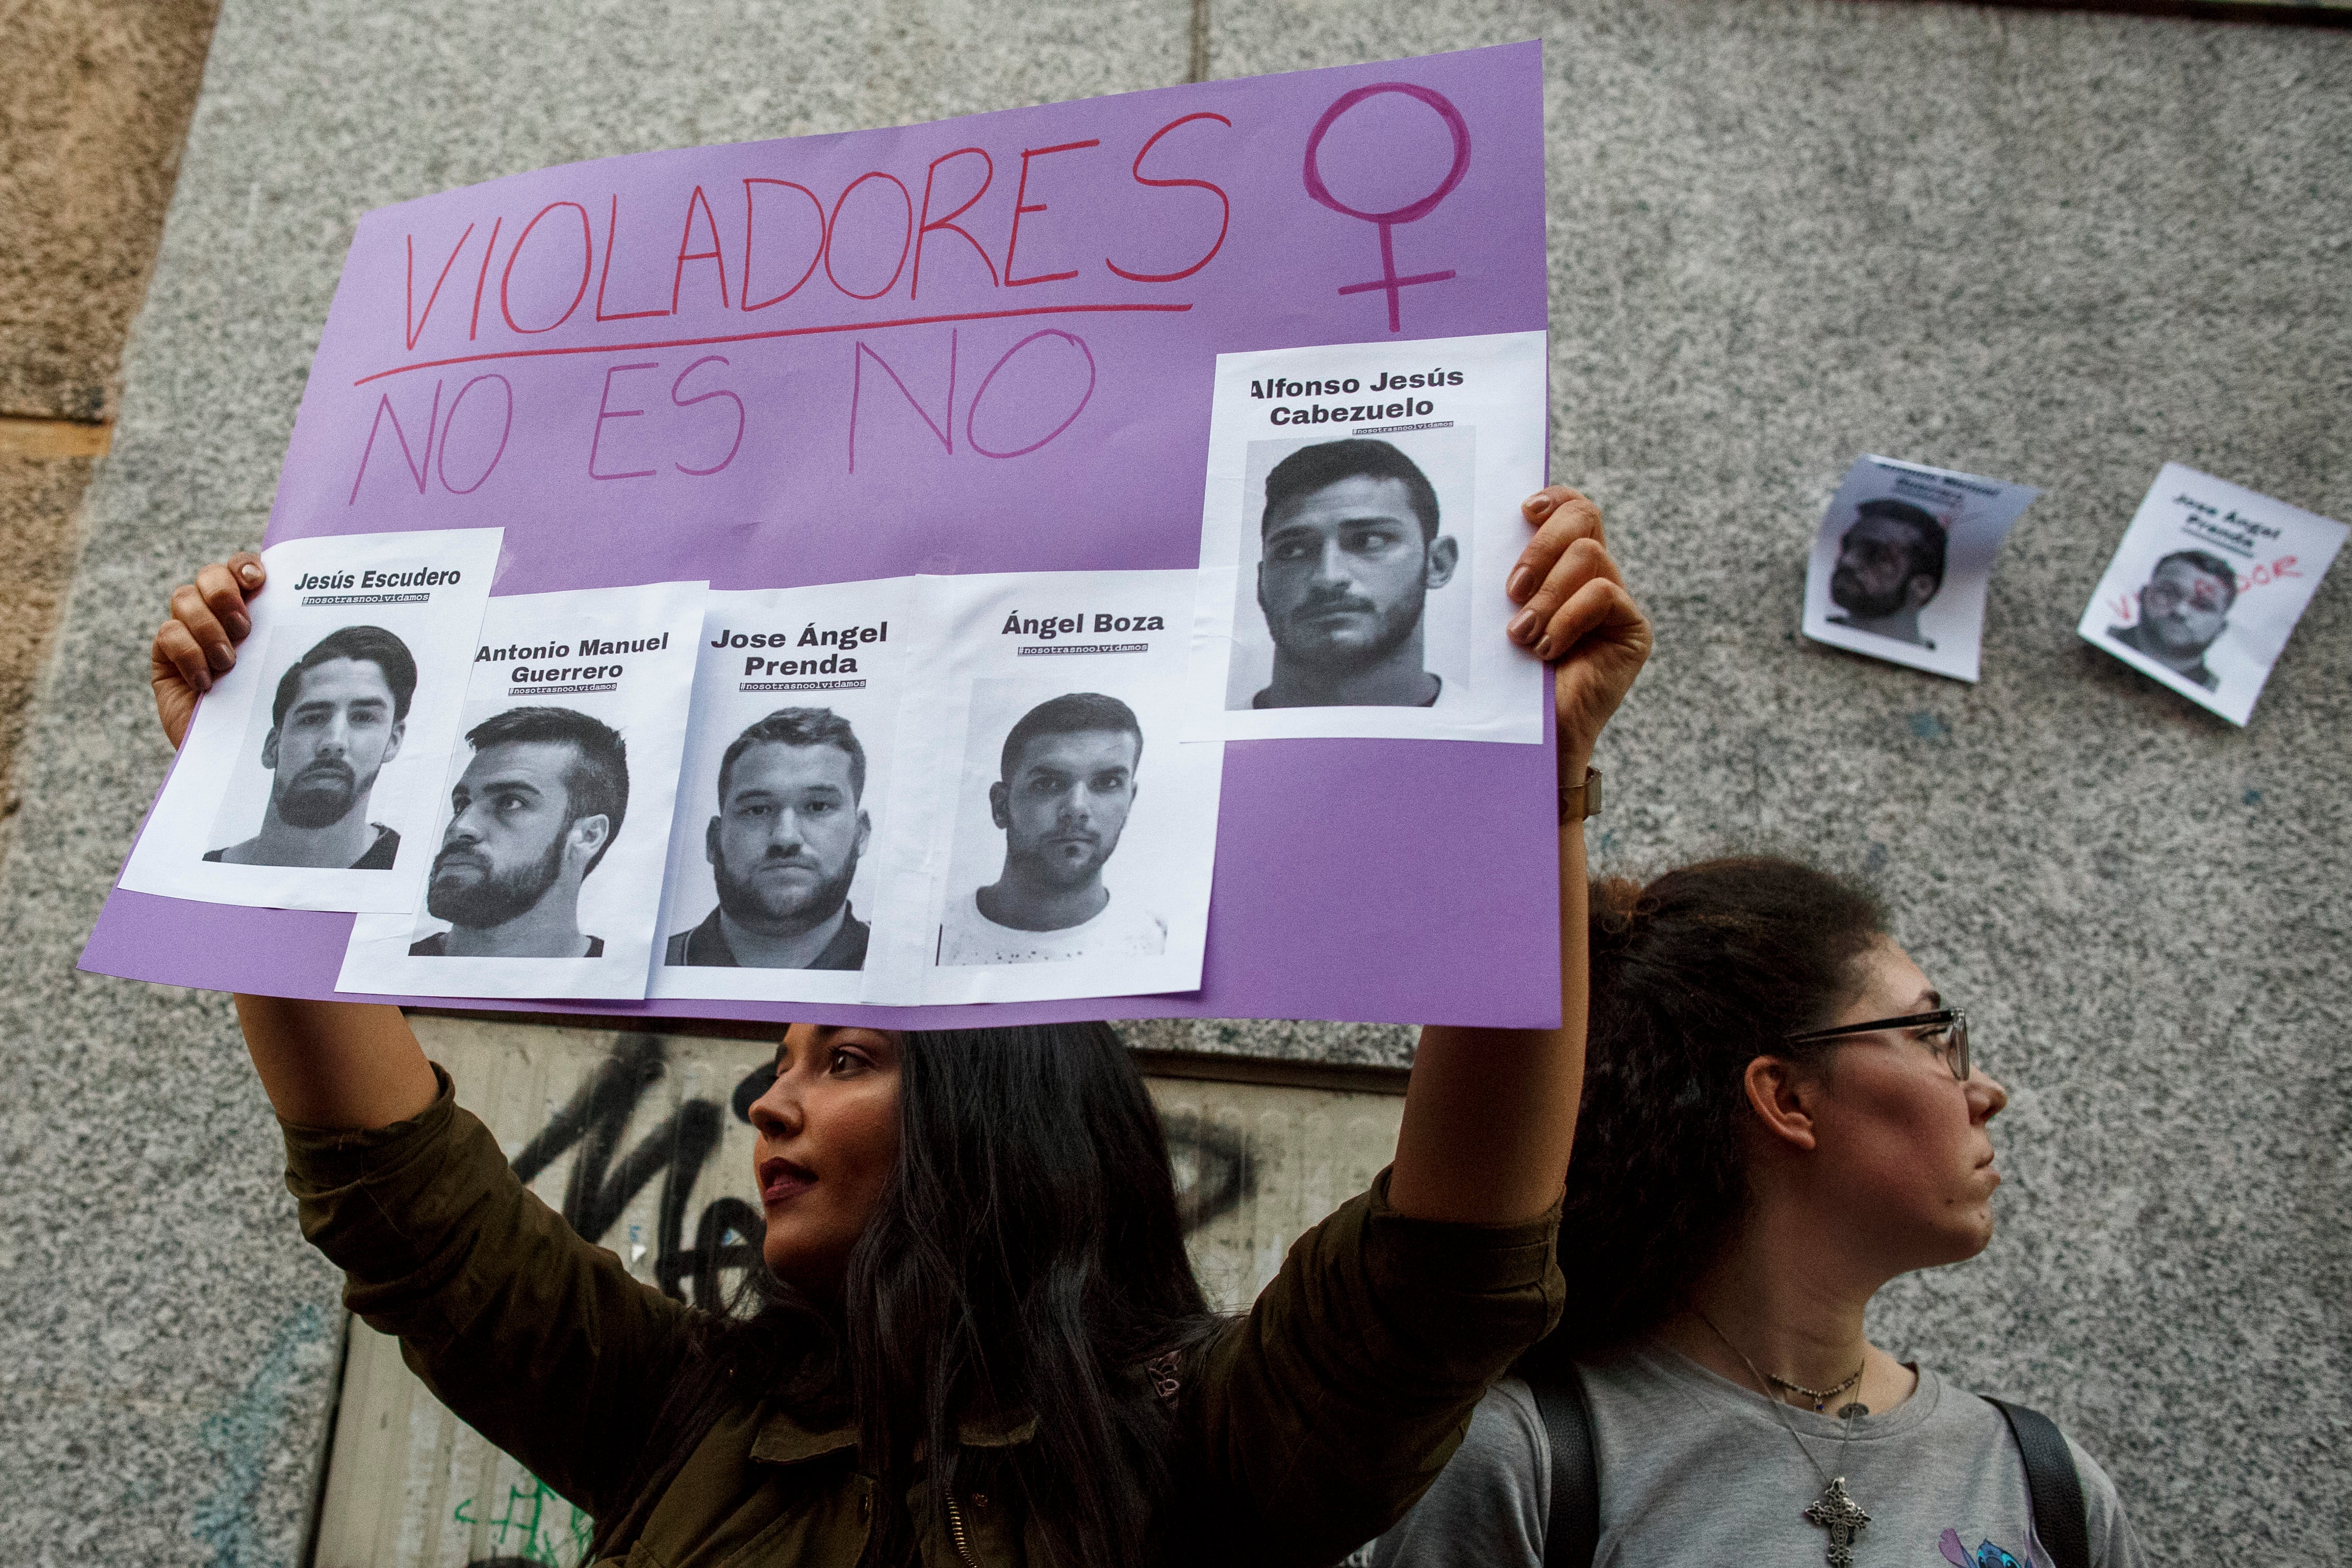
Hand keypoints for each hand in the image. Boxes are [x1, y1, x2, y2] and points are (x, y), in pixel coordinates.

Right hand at [152, 552, 265, 748]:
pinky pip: (168, 634)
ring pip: (184, 598)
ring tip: (229, 663)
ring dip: (209, 629)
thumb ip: (283, 632)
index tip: (258, 581)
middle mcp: (215, 614)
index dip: (244, 565)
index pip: (239, 568)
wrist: (233, 751)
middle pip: (208, 575)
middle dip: (225, 595)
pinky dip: (189, 654)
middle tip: (244, 630)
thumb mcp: (278, 666)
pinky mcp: (164, 656)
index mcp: (248, 609)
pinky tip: (206, 681)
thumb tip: (306, 597)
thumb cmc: (264, 707)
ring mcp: (186, 632)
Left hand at [1503, 486, 1651, 773]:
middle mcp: (1593, 576)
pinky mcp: (1631, 630)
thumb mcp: (1497, 615)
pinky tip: (1548, 650)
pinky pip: (1603, 595)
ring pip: (1588, 555)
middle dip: (1541, 546)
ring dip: (1547, 594)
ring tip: (1523, 635)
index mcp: (1561, 565)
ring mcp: (1615, 601)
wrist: (1529, 736)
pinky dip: (1568, 618)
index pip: (1571, 507)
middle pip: (1583, 518)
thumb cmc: (1505, 676)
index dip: (1554, 498)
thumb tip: (1472, 537)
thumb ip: (1505, 577)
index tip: (1523, 511)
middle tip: (1511, 591)